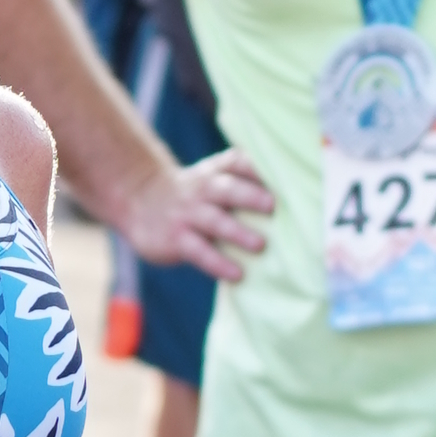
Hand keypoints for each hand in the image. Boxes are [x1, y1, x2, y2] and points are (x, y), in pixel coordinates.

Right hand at [118, 146, 273, 281]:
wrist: (140, 201)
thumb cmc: (194, 195)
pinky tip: (237, 274)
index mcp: (215, 172)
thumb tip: (295, 200)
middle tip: (273, 206)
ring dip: (237, 232)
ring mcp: (187, 214)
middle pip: (226, 189)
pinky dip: (218, 263)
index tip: (282, 175)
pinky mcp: (176, 239)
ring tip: (260, 245)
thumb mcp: (212, 178)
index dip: (257, 167)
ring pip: (214, 221)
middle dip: (250, 196)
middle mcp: (202, 189)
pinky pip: (198, 251)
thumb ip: (243, 182)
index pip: (237, 162)